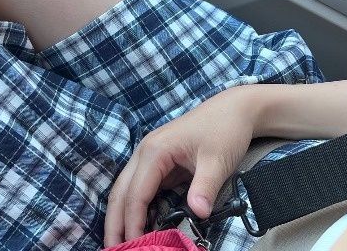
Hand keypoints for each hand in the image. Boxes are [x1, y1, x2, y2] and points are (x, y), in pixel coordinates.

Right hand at [104, 86, 258, 246]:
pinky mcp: (160, 161)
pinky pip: (142, 187)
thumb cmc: (223, 130)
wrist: (233, 110)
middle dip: (115, 223)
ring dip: (122, 216)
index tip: (134, 247)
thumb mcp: (217, 160)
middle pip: (121, 191)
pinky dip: (137, 207)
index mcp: (154, 150)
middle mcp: (145, 152)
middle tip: (113, 250)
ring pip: (127, 189)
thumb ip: (204, 188)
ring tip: (122, 243)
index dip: (133, 223)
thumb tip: (197, 214)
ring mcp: (151, 155)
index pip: (135, 194)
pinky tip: (141, 225)